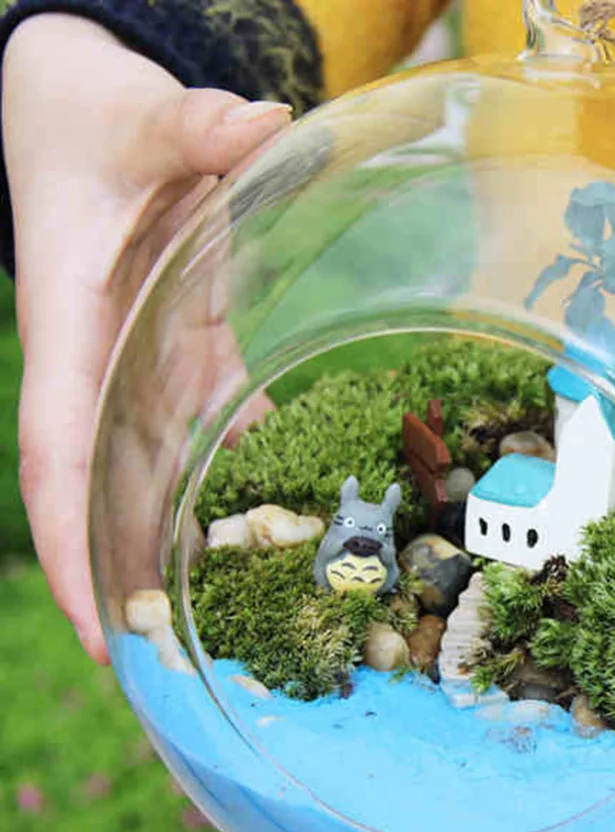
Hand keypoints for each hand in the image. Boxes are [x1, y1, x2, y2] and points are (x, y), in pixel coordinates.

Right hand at [4, 14, 289, 662]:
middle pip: (112, 496)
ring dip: (197, 544)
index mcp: (72, 335)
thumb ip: (188, 130)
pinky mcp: (192, 354)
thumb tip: (258, 129)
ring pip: (167, 475)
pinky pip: (218, 429)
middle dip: (136, 580)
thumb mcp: (131, 119)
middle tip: (183, 670)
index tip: (97, 631)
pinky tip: (290, 517)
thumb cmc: (89, 121)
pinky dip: (243, 476)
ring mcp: (152, 369)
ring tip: (243, 621)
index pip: (59, 462)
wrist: (88, 113)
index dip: (73, 548)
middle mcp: (109, 371)